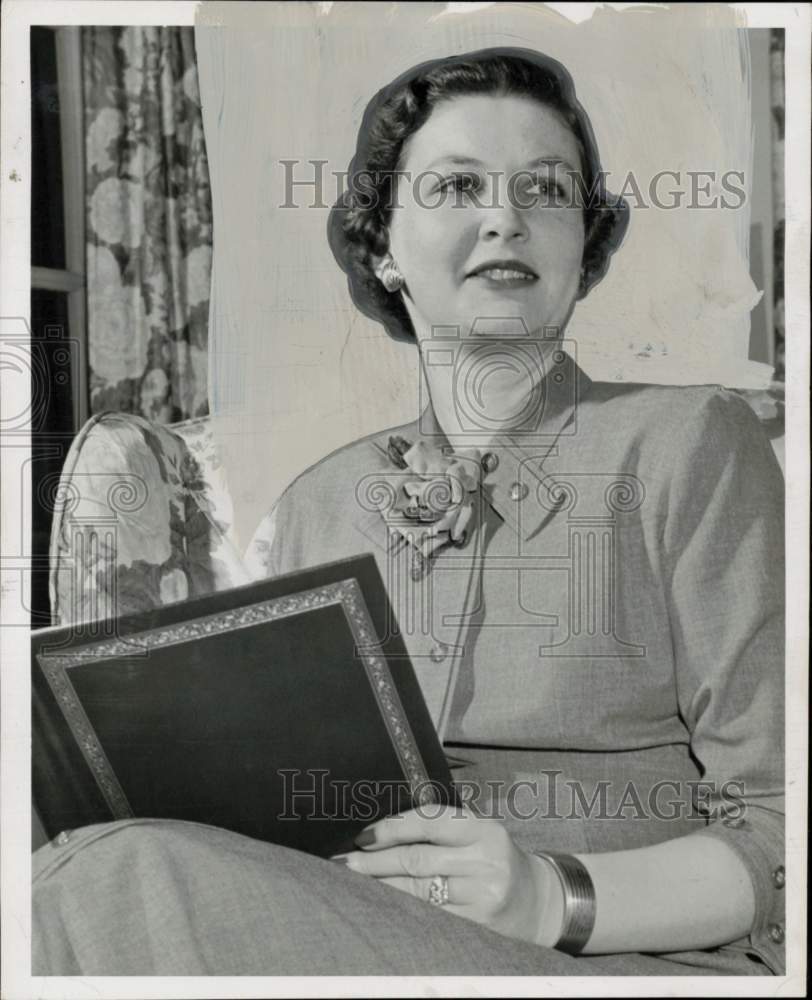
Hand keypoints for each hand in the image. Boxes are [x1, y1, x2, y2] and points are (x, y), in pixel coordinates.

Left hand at [334, 805, 564, 945]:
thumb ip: (441, 830)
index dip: (393, 828)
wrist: (538, 903)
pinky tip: (383, 906)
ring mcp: (482, 896)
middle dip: (376, 862)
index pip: (430, 822)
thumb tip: (383, 832)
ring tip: (355, 884)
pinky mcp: (477, 925)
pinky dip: (403, 910)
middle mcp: (485, 861)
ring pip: (419, 891)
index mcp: (483, 830)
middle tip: (346, 863)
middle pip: (418, 859)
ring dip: (382, 887)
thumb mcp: (479, 835)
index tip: (364, 836)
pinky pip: (430, 916)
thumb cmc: (495, 861)